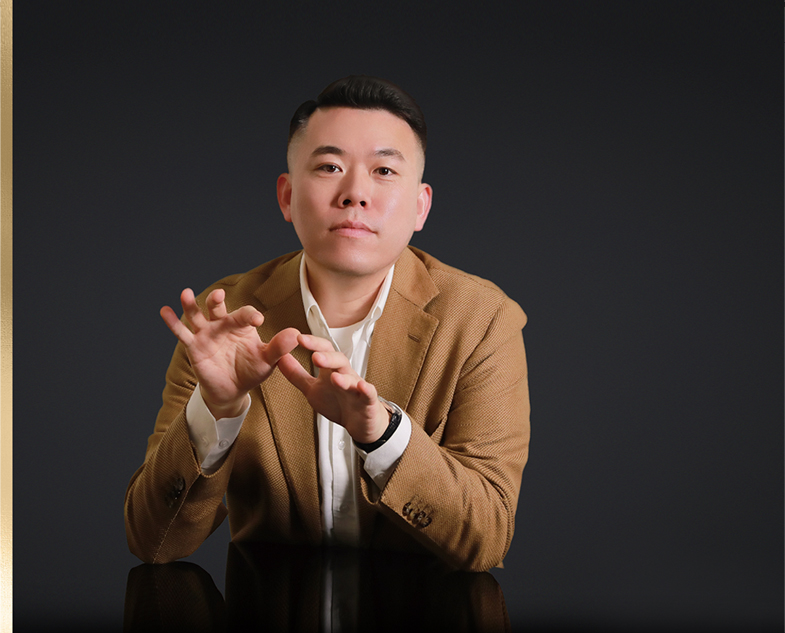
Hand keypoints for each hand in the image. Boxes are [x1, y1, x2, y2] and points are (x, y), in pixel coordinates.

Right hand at [160, 288, 299, 418]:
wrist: (233, 390)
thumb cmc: (252, 371)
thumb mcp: (268, 361)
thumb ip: (279, 347)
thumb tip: (295, 334)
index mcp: (242, 326)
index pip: (245, 314)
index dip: (251, 315)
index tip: (259, 320)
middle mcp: (222, 325)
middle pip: (218, 308)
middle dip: (216, 300)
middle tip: (219, 295)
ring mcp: (206, 335)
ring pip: (197, 316)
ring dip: (190, 305)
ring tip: (184, 293)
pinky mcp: (194, 347)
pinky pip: (182, 334)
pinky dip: (172, 322)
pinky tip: (164, 311)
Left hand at [277, 334, 389, 443]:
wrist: (359, 422)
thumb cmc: (337, 403)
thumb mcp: (312, 389)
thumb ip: (296, 374)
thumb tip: (280, 358)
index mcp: (331, 370)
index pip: (323, 351)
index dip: (313, 344)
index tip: (298, 338)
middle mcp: (345, 375)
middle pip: (339, 360)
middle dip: (328, 358)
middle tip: (315, 356)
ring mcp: (357, 388)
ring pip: (352, 378)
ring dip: (343, 377)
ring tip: (333, 377)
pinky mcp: (367, 402)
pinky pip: (369, 394)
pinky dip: (366, 390)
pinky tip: (362, 386)